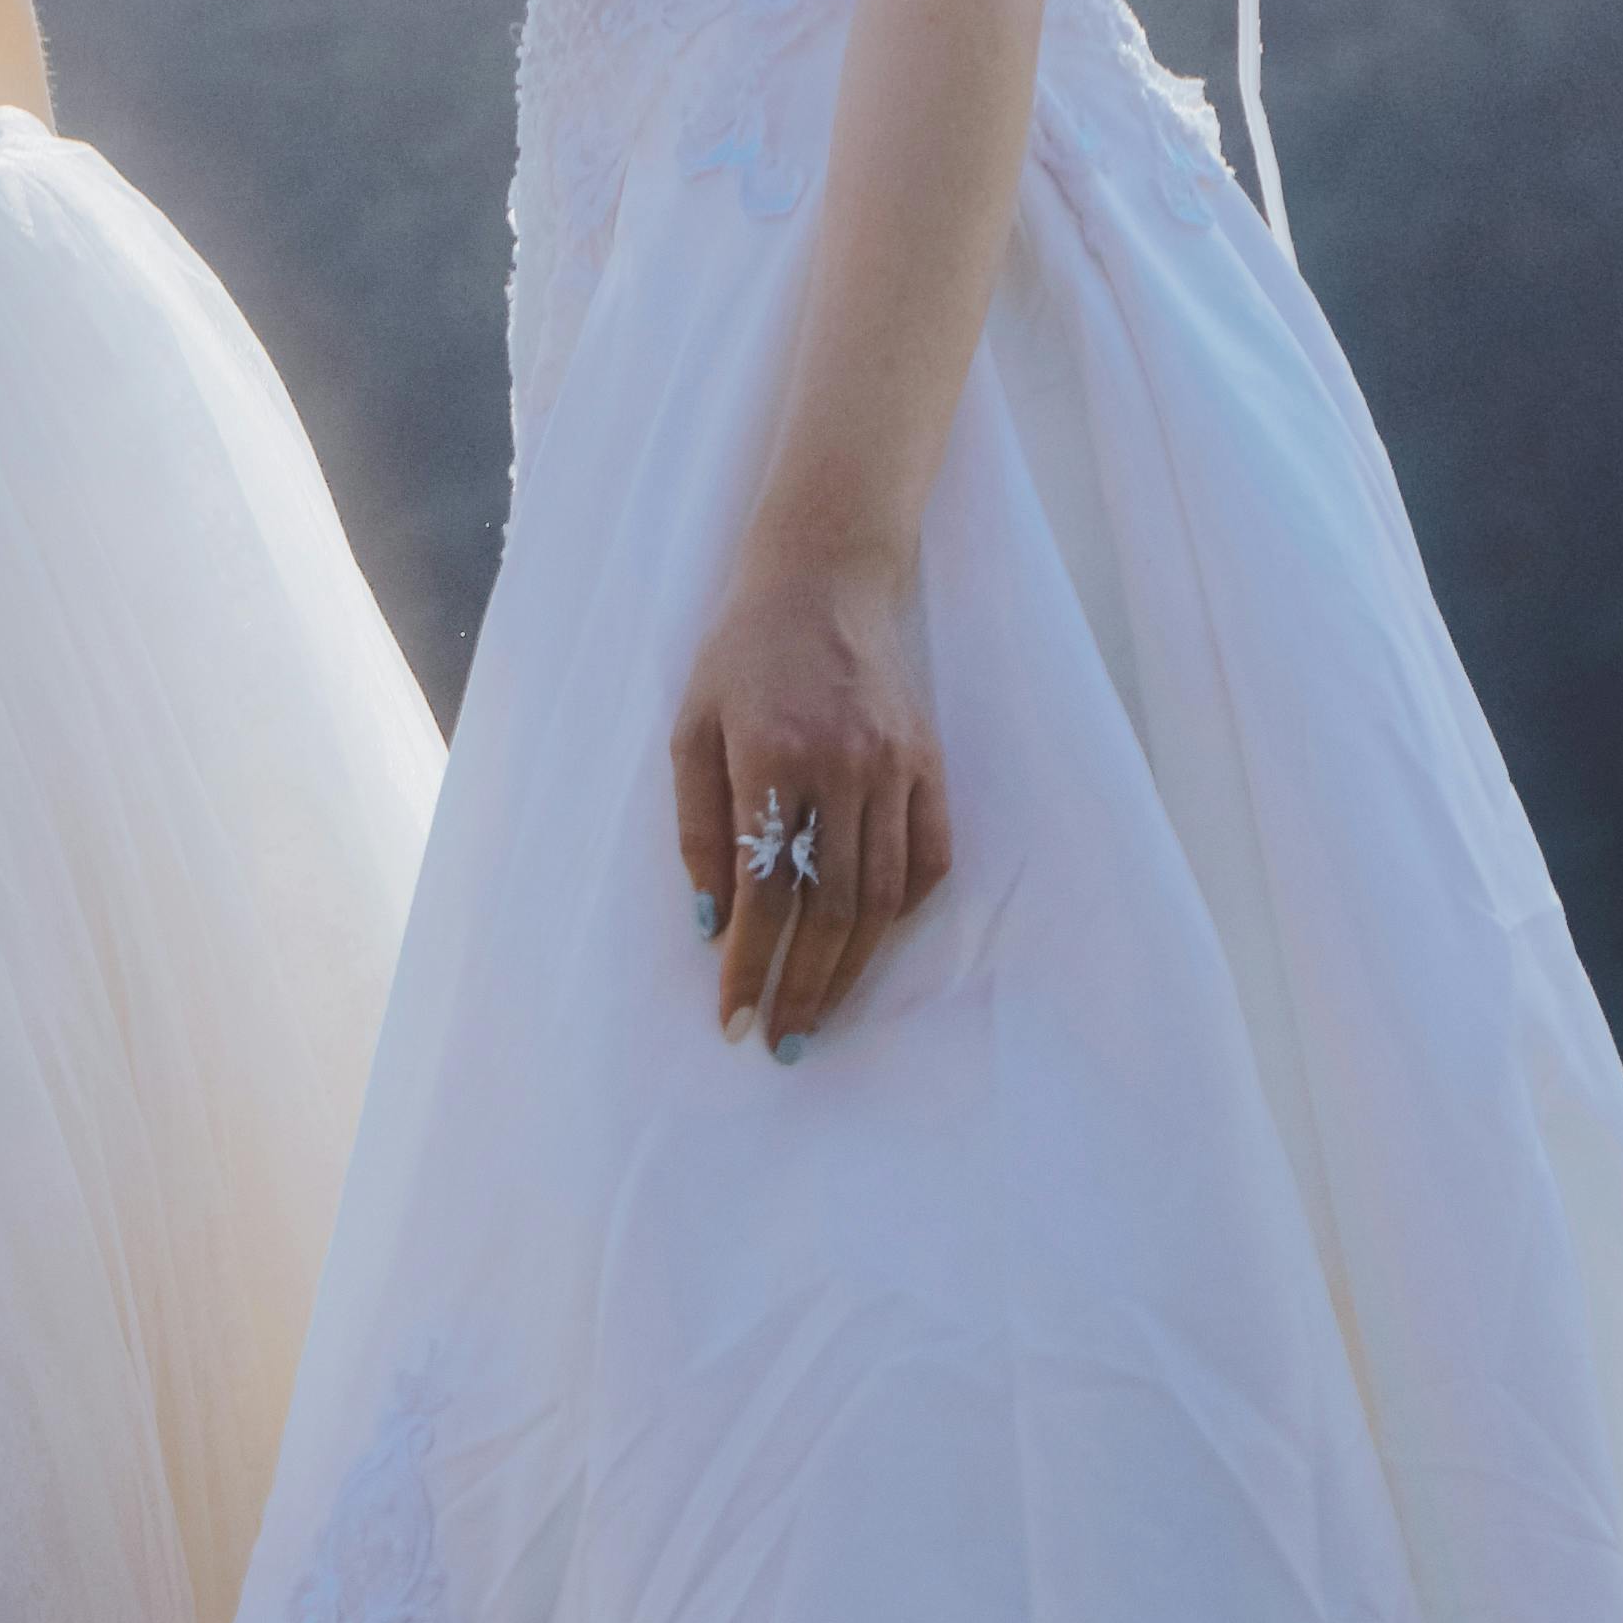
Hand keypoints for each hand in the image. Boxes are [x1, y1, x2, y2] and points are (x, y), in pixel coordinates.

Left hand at [670, 536, 950, 1053]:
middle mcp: (844, 768)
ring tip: (822, 1014)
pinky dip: (903, 910)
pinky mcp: (930, 763)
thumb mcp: (692, 729)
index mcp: (774, 758)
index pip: (763, 893)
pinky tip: (872, 943)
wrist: (824, 579)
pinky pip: (928, 857)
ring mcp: (896, 767)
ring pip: (882, 896)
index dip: (749, 966)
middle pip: (832, 909)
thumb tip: (713, 923)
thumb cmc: (741, 654)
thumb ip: (702, 827)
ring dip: (854, 968)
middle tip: (783, 1043)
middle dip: (805, 988)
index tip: (733, 1022)